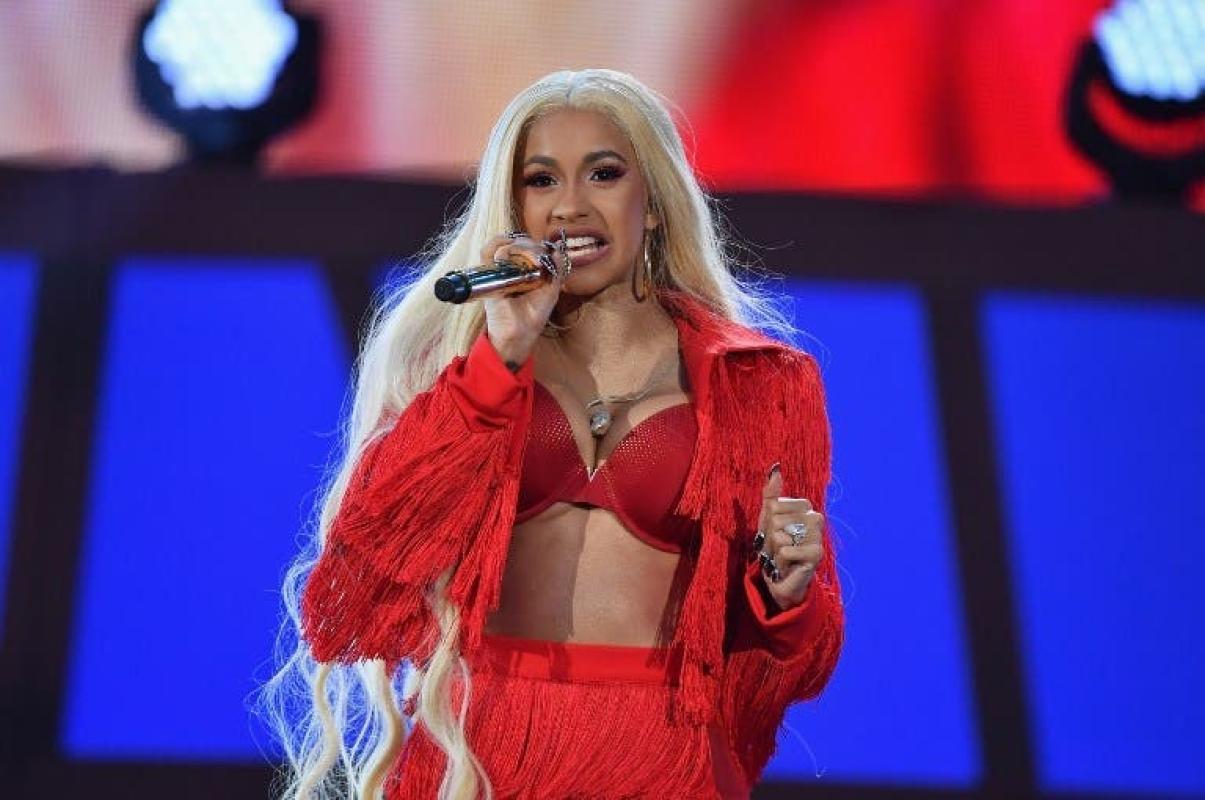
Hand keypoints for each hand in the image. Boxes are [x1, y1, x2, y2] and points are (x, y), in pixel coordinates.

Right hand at [477, 232, 568, 364]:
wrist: (520, 333)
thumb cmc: (534, 314)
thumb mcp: (551, 290)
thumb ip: (556, 270)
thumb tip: (557, 250)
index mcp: (525, 269)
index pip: (529, 245)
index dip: (539, 245)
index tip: (551, 254)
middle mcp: (510, 267)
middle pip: (518, 242)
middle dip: (532, 246)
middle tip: (542, 261)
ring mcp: (498, 270)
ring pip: (505, 244)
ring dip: (520, 246)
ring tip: (533, 260)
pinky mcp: (488, 275)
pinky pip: (487, 251)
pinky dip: (498, 244)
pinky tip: (512, 249)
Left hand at [755, 463, 824, 610]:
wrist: (780, 578)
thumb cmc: (775, 547)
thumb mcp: (768, 518)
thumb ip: (771, 495)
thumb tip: (775, 468)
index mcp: (805, 508)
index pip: (776, 505)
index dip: (769, 521)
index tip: (775, 532)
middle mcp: (816, 519)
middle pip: (776, 520)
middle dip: (770, 537)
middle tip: (777, 548)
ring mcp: (818, 537)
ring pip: (780, 536)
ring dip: (774, 550)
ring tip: (782, 556)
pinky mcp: (817, 555)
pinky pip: (786, 551)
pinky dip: (780, 561)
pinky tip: (787, 565)